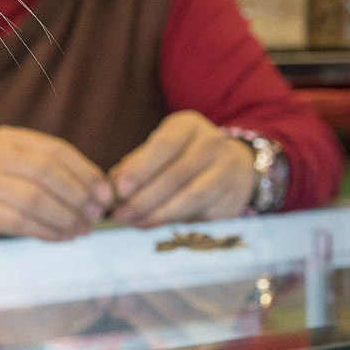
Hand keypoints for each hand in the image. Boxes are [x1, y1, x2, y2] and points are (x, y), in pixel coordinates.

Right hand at [0, 126, 113, 242]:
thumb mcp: (19, 169)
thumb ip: (52, 174)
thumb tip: (100, 192)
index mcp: (10, 139)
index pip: (56, 151)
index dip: (86, 173)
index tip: (105, 195)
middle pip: (47, 172)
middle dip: (79, 196)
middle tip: (95, 216)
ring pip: (35, 198)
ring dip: (65, 217)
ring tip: (81, 230)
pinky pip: (19, 221)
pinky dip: (46, 231)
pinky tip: (61, 238)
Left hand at [108, 111, 254, 228]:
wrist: (235, 166)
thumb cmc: (183, 155)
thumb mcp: (162, 148)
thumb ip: (138, 162)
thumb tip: (113, 184)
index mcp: (189, 126)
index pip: (165, 144)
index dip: (141, 168)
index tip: (120, 189)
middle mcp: (212, 144)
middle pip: (177, 173)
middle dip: (145, 197)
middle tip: (121, 213)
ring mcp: (226, 171)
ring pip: (192, 196)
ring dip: (159, 213)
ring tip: (135, 222)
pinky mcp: (232, 198)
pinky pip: (202, 213)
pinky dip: (175, 221)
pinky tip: (154, 224)